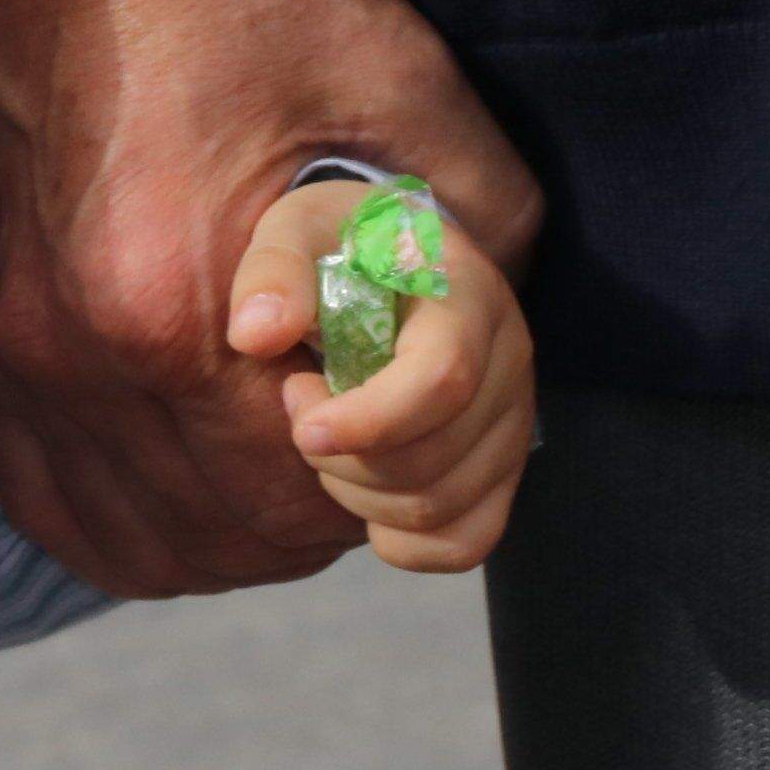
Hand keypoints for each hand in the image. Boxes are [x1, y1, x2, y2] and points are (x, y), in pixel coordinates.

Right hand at [0, 0, 542, 597]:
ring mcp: (10, 351)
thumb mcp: (410, 89)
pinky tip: (181, 470)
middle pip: (225, 537)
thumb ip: (483, 239)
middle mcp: (75, 354)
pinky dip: (123, 514)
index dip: (388, 473)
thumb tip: (500, 354)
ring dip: (226, 529)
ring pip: (132, 543)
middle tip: (362, 429)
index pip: (308, 496)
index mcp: (177, 305)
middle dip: (317, 509)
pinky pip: (44, 499)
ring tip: (279, 459)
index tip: (407, 401)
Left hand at [227, 179, 534, 569]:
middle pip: (433, 459)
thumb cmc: (343, 245)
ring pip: (442, 507)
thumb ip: (274, 270)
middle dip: (342, 458)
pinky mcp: (504, 471)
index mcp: (467, 297)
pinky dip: (402, 541)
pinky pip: (467, 542)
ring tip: (326, 438)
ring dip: (359, 495)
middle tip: (300, 405)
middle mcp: (508, 364)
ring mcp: (514, 423)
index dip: (369, 420)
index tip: (301, 423)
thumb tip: (255, 334)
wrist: (398, 259)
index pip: (442, 380)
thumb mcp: (299, 228)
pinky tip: (361, 495)